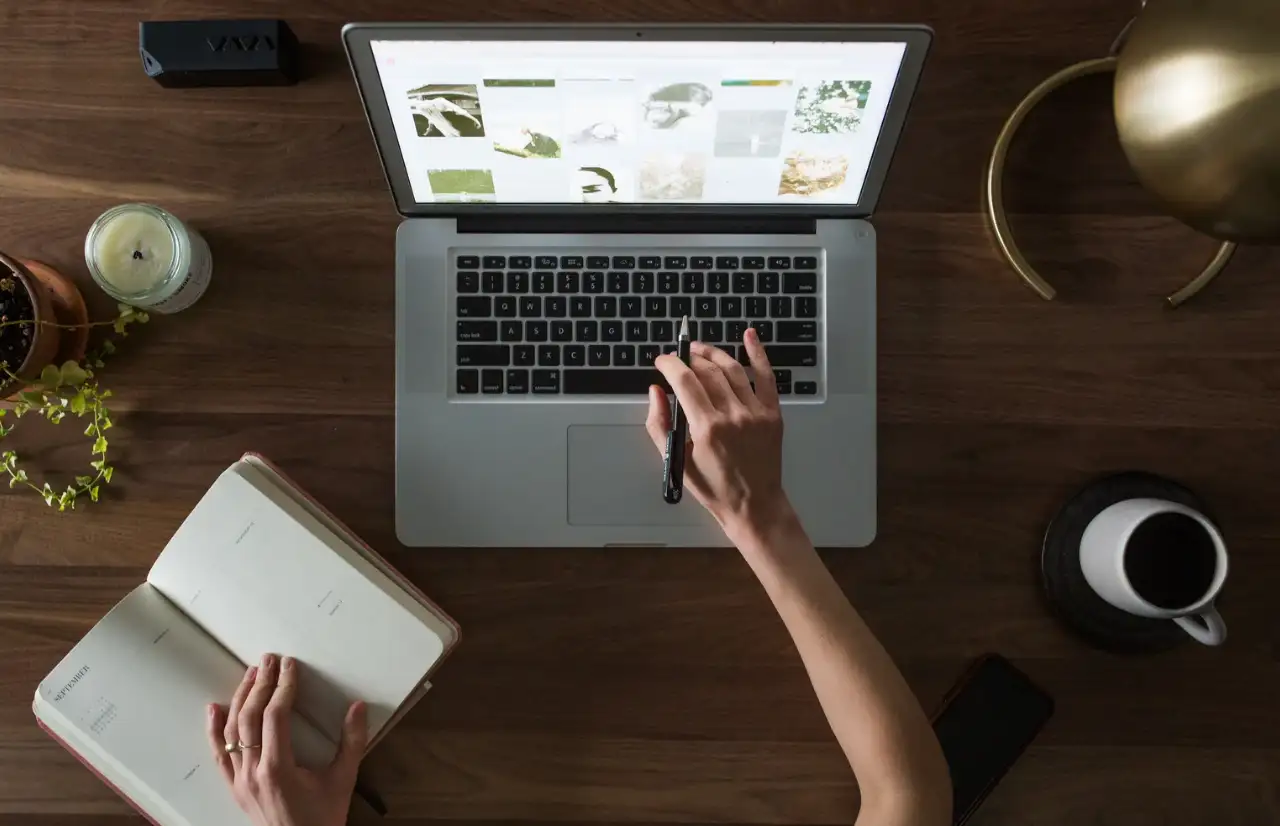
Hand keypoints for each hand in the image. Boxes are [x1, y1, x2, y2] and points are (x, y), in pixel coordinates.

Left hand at [207, 653, 367, 825]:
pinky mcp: (234, 787)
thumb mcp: (344, 779)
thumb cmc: (323, 817)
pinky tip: (214, 707)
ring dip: (240, 699)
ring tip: (251, 674)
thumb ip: (352, 742)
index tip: (290, 666)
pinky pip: (219, 755)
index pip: (276, 716)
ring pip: (231, 732)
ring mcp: (240, 781)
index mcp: (279, 769)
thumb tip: (358, 706)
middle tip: (269, 660)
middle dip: (260, 684)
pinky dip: (213, 730)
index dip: (283, 686)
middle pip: (250, 718)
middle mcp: (253, 773)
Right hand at [646, 328, 792, 541]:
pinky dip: (758, 353)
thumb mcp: (676, 460)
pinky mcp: (772, 414)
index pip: (684, 381)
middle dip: (688, 358)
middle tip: (678, 358)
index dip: (670, 364)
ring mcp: (756, 412)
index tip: (661, 361)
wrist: (754, 505)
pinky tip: (750, 335)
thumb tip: (656, 391)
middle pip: (707, 371)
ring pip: (732, 369)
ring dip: (713, 353)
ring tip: (698, 349)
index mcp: (707, 428)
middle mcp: (733, 415)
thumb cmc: (714, 488)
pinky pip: (766, 377)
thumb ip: (660, 424)